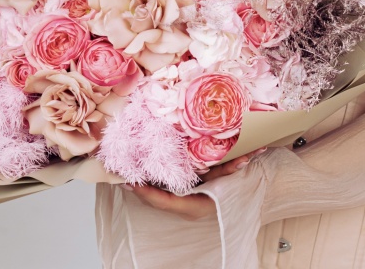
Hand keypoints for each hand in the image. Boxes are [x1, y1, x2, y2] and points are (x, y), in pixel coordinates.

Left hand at [121, 148, 265, 220]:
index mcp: (195, 205)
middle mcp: (186, 207)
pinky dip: (151, 186)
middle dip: (140, 189)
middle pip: (157, 201)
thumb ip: (231, 168)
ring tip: (126, 173)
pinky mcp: (181, 199)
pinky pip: (162, 194)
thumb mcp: (228, 179)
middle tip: (122, 175)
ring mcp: (182, 205)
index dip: (148, 193)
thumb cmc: (229, 190)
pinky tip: (141, 175)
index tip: (133, 183)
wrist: (234, 202)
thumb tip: (243, 157)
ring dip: (143, 186)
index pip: (166, 202)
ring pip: (158, 198)